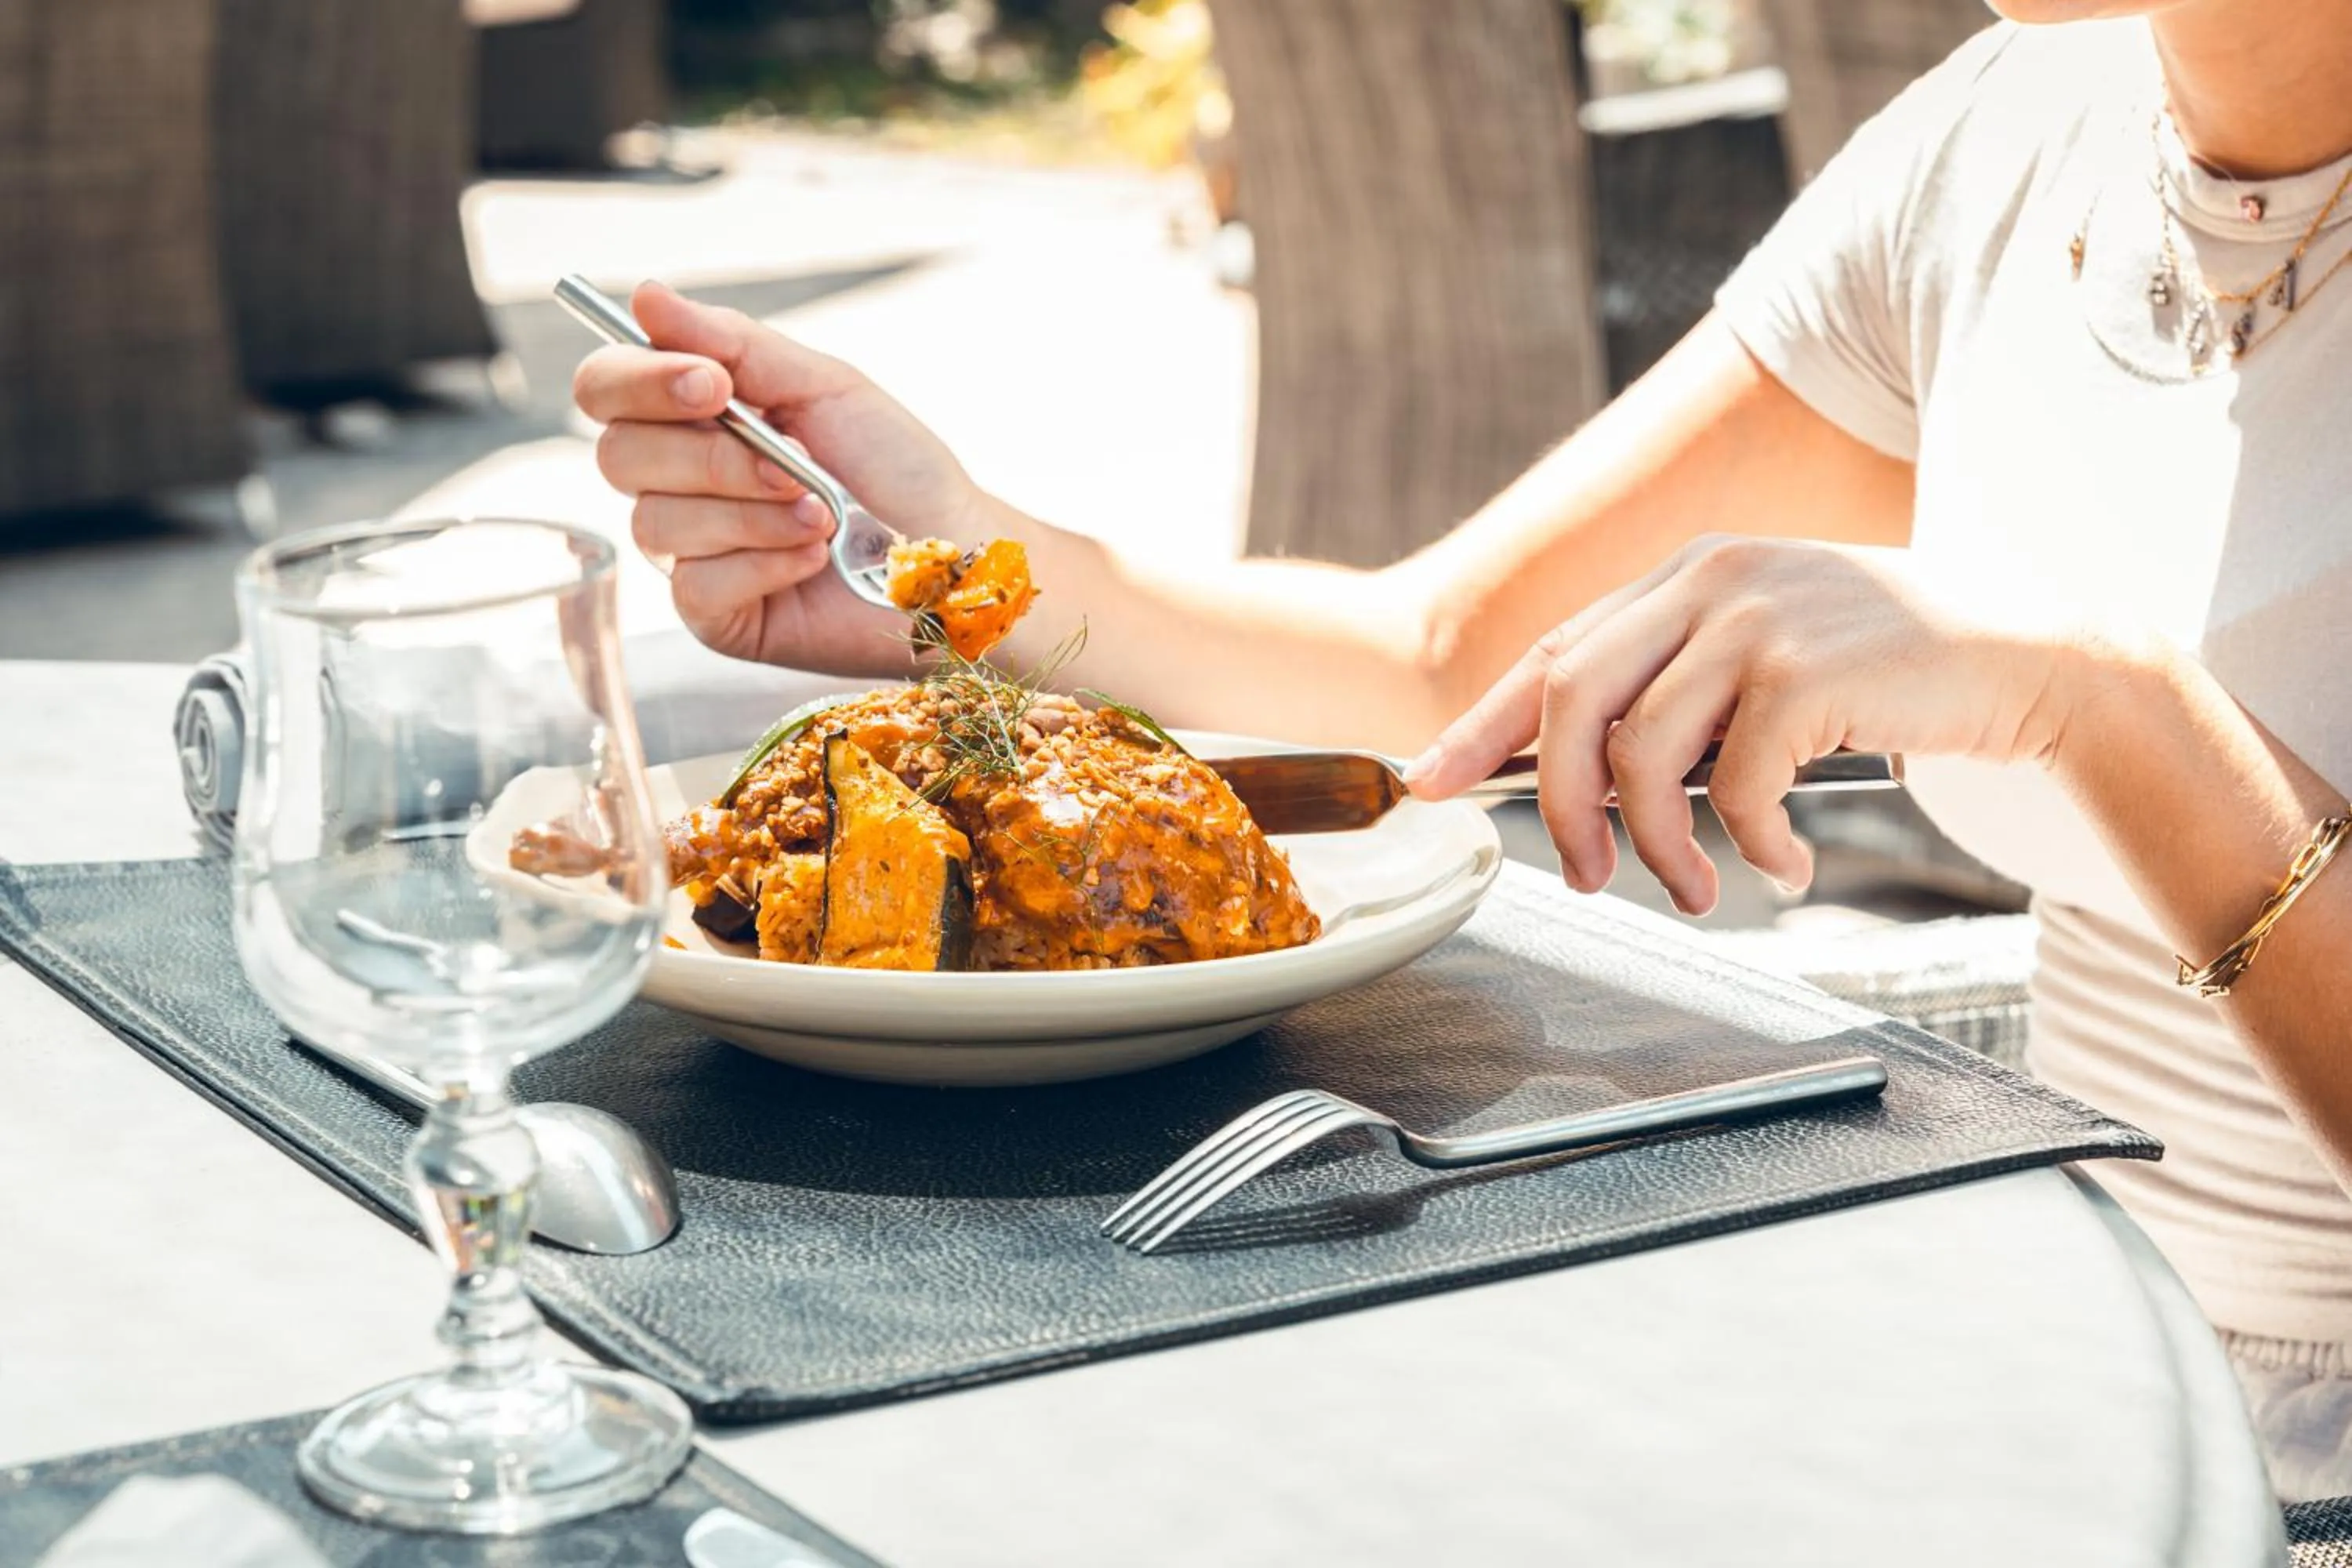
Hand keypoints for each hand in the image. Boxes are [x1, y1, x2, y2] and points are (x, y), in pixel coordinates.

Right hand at [573, 281, 985, 672]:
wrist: (954, 554)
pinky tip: (810, 559)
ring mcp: (692, 552)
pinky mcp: (713, 615)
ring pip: (656, 522)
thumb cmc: (898, 470)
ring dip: (753, 512)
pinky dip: (764, 563)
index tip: (715, 386)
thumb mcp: (823, 386)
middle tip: (789, 461)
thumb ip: (731, 341)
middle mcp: (680, 483)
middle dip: (712, 456)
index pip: (605, 388)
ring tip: (821, 515)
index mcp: (695, 418)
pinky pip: (694, 584)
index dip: (641, 382)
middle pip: (616, 455)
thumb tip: (645, 298)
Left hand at [1405, 536, 2081, 913]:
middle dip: (1559, 806)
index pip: (1554, 651)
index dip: (1482, 723)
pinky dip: (1751, 845)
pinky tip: (1785, 865)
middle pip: (1571, 699)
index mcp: (1690, 573)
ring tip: (1699, 889)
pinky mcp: (1812, 673)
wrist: (2030, 660)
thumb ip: (1683, 688)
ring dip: (1657, 847)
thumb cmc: (1890, 673)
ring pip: (1643, 755)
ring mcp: (1761, 619)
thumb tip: (1587, 774)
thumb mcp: (1767, 658)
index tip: (1428, 781)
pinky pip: (1737, 787)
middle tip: (1582, 876)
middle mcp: (1712, 581)